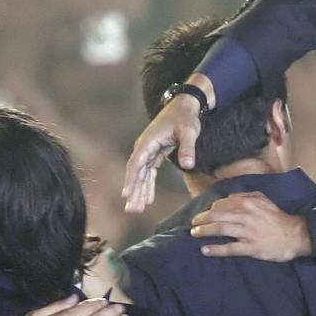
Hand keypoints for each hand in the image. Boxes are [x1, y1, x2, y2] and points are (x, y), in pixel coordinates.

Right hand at [122, 95, 200, 212]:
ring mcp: (149, 151)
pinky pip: (149, 172)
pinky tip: (147, 198)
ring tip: (136, 209)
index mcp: (149, 141)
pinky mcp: (155, 153)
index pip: (137, 163)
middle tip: (131, 209)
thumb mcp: (189, 131)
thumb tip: (188, 165)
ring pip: (141, 174)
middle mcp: (145, 147)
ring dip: (139, 191)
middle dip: (133, 191)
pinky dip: (147, 185)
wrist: (184, 106)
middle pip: (136, 172)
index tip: (126, 194)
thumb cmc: (185, 117)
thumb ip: (187, 148)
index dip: (131, 179)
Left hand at [189, 191, 312, 261]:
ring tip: (194, 233)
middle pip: (216, 216)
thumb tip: (229, 197)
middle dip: (201, 219)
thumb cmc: (278, 217)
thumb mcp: (263, 199)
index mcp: (247, 203)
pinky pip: (230, 248)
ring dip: (204, 231)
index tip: (205, 214)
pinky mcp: (251, 248)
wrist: (294, 235)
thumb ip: (246, 195)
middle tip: (193, 223)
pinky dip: (216, 249)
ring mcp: (247, 232)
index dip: (210, 209)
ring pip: (220, 230)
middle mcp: (245, 215)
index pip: (221, 204)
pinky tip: (205, 250)